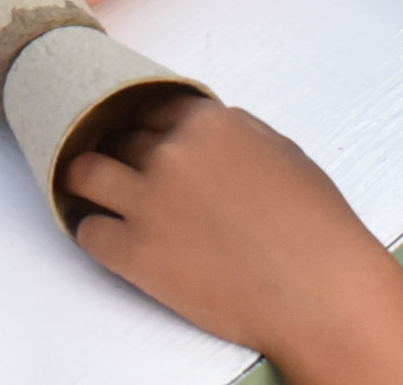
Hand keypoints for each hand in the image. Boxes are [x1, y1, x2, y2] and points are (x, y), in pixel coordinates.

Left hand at [65, 93, 402, 382]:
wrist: (320, 294)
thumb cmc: (315, 230)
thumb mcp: (283, 153)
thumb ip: (235, 132)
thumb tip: (205, 131)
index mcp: (210, 124)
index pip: (151, 107)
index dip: (144, 124)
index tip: (136, 135)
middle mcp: (172, 154)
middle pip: (118, 138)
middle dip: (118, 151)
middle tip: (115, 166)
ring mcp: (149, 202)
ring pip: (82, 173)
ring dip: (82, 180)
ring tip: (84, 190)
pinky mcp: (135, 253)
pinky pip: (87, 231)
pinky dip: (92, 232)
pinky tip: (107, 237)